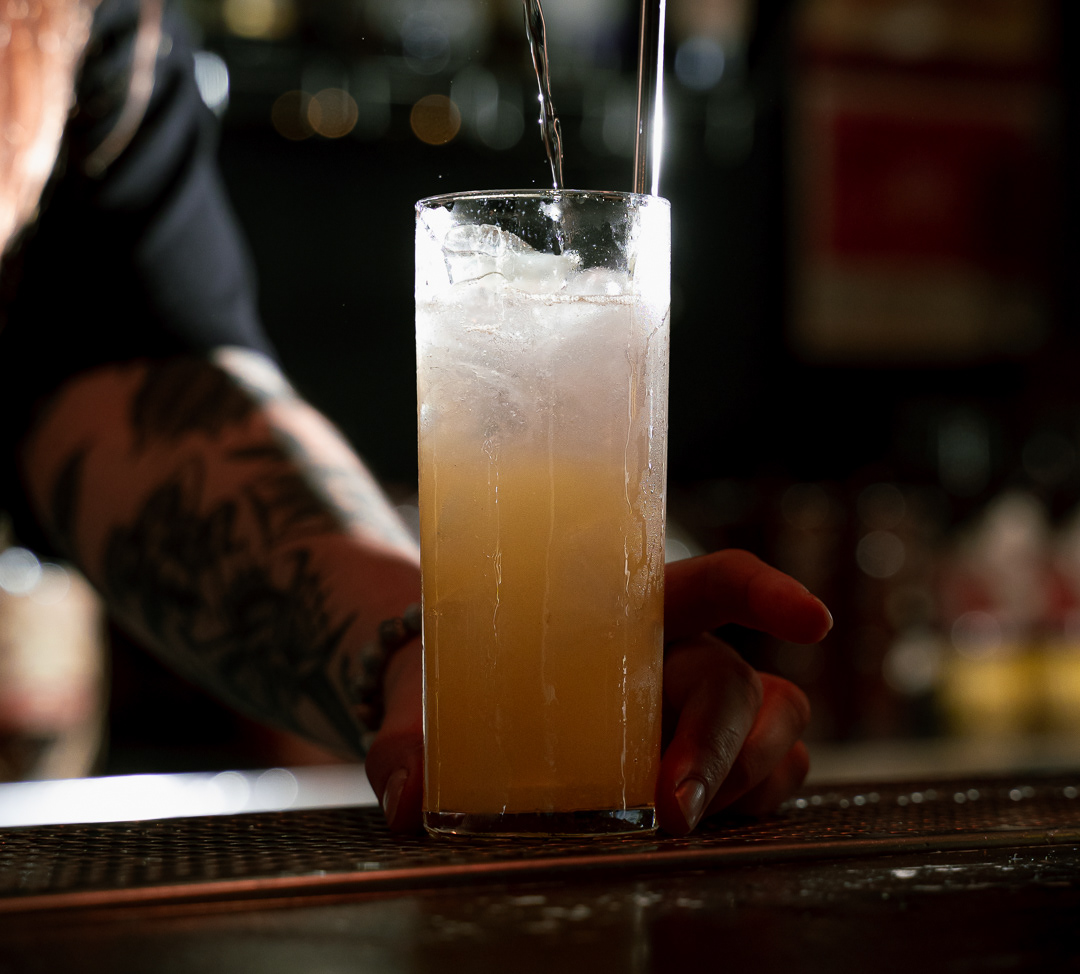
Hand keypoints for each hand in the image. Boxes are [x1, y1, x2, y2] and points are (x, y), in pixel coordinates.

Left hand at [365, 549, 831, 834]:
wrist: (458, 706)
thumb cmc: (457, 680)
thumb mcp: (428, 699)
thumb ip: (408, 742)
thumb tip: (408, 796)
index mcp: (626, 608)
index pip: (713, 580)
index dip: (765, 594)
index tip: (811, 619)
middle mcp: (677, 652)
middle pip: (735, 682)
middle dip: (718, 746)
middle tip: (673, 807)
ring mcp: (699, 707)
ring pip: (773, 728)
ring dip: (743, 779)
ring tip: (681, 820)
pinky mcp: (711, 760)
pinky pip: (769, 777)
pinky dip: (751, 805)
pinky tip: (705, 825)